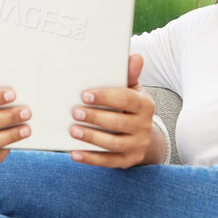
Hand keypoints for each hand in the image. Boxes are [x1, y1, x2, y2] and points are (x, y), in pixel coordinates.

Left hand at [69, 53, 154, 168]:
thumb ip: (128, 75)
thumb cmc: (128, 106)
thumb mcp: (130, 90)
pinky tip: (74, 154)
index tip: (84, 95)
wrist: (139, 135)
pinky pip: (108, 162)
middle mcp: (144, 126)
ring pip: (113, 144)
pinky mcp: (128, 160)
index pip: (126, 99)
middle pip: (118, 123)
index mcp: (144, 105)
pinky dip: (90, 158)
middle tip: (74, 112)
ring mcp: (137, 145)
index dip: (105, 97)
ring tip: (72, 131)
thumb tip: (135, 56)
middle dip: (95, 118)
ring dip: (91, 138)